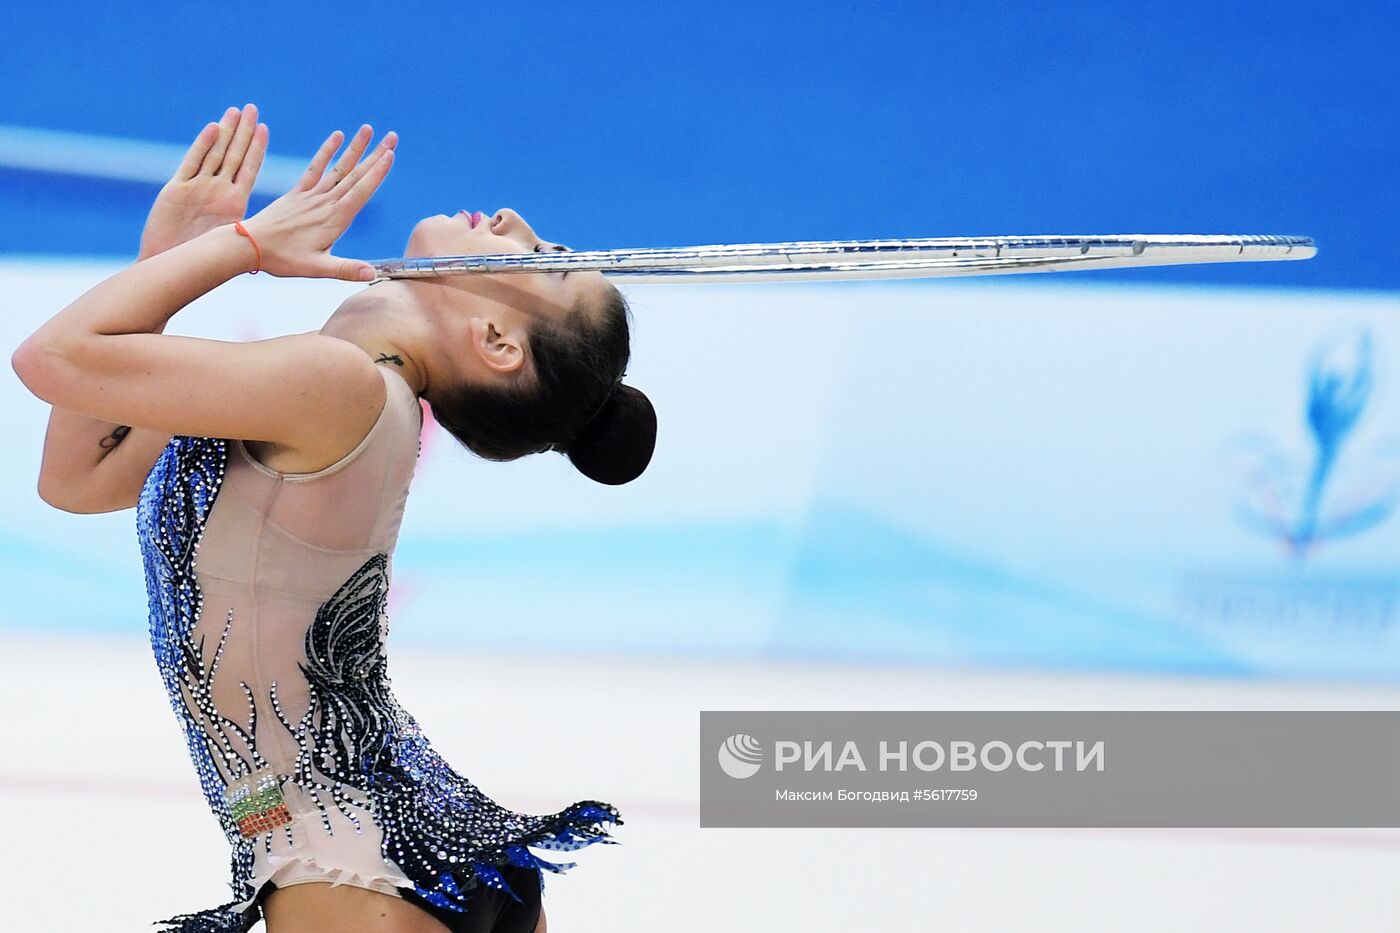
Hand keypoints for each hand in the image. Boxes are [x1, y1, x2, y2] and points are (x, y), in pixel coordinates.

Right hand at [139, 104, 267, 259]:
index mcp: (233, 202)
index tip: (264, 127)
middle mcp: (216, 190)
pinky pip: (192, 162)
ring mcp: (197, 187)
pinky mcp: (177, 189)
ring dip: (225, 132)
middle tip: (251, 108)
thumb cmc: (202, 261)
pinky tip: (214, 128)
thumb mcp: (233, 241)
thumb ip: (249, 228)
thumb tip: (278, 228)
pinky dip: (203, 145)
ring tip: (235, 111)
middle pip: (231, 154)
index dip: (256, 148)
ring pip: (213, 153)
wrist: (171, 264)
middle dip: (242, 131)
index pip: (248, 168)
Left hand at [238, 125, 395, 281]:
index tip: (390, 155)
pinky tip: (337, 136)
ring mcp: (312, 195)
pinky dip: (327, 151)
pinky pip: (315, 167)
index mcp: (334, 219)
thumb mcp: (317, 269)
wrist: (249, 245)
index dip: (377, 173)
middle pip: (356, 175)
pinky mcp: (298, 192)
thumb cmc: (283, 260)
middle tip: (392, 137)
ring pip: (339, 168)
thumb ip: (346, 270)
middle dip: (376, 155)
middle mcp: (325, 203)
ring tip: (369, 129)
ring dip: (356, 148)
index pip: (361, 191)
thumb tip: (371, 274)